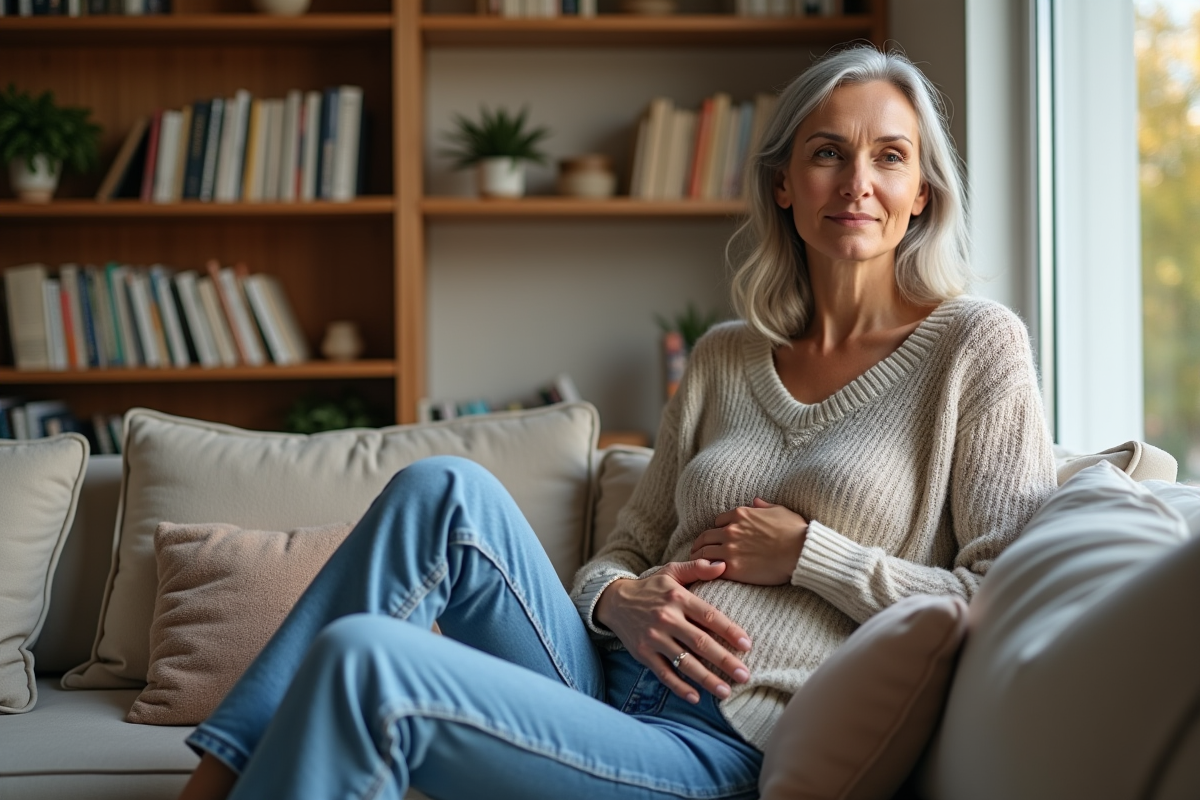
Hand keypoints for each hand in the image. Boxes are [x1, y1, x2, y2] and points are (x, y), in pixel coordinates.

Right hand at [593, 559, 751, 703]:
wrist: (614, 601)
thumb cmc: (650, 587)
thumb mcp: (671, 572)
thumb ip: (697, 568)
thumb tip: (723, 565)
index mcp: (677, 598)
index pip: (709, 616)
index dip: (730, 631)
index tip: (747, 645)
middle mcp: (666, 618)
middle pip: (700, 642)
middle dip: (724, 660)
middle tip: (744, 675)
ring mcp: (654, 638)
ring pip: (684, 662)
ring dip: (706, 679)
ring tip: (726, 692)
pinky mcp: (643, 654)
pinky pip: (664, 673)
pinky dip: (679, 687)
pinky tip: (696, 697)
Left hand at [690, 498, 807, 584]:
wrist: (800, 552)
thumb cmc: (795, 531)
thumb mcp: (780, 510)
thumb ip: (764, 506)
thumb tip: (756, 502)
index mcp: (740, 514)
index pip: (718, 521)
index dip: (717, 530)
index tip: (717, 537)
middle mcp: (731, 530)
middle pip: (706, 536)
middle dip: (700, 543)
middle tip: (696, 550)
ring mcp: (730, 549)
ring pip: (703, 552)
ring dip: (698, 557)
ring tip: (695, 562)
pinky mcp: (732, 567)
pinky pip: (710, 568)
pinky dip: (705, 570)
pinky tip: (705, 574)